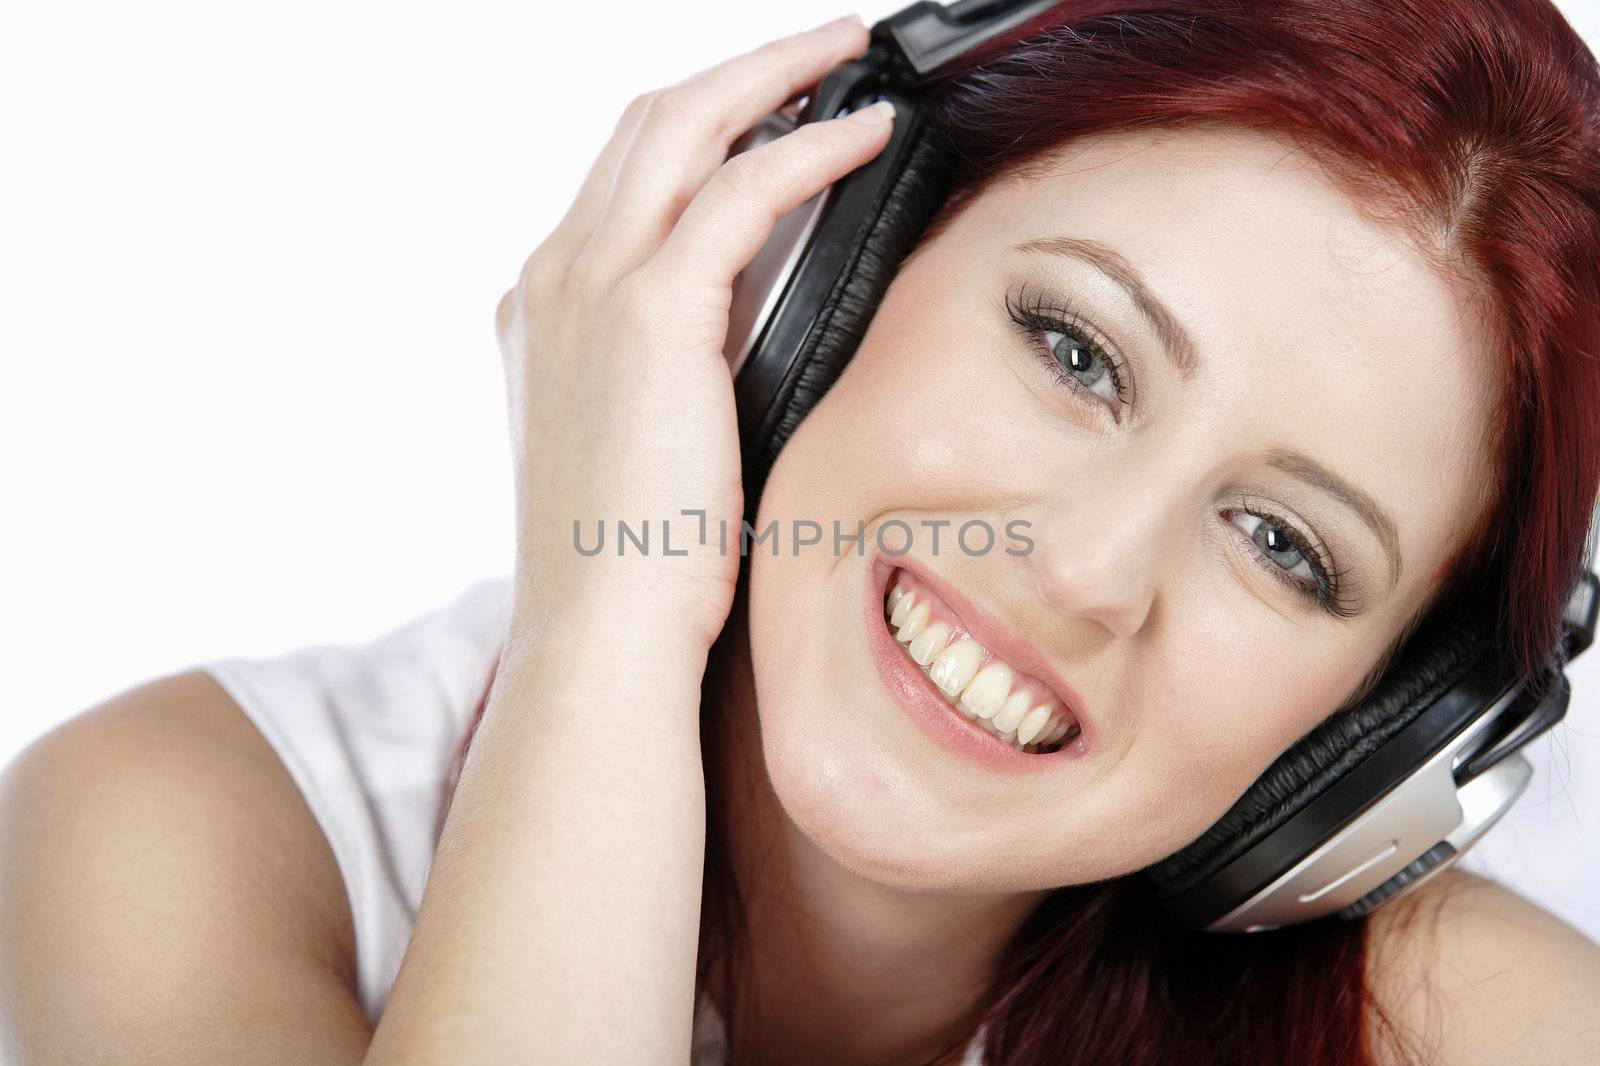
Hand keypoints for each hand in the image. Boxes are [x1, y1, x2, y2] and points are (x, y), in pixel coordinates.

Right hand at [494, 13, 893, 651]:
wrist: (599, 634)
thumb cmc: (634, 560)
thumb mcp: (647, 439)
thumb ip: (680, 363)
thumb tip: (755, 323)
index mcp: (546, 307)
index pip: (627, 175)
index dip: (702, 124)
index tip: (772, 108)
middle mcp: (554, 276)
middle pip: (648, 122)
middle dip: (738, 72)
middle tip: (823, 51)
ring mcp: (589, 285)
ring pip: (683, 124)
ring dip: (774, 74)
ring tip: (846, 56)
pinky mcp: (649, 312)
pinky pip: (742, 188)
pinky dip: (808, 145)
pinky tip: (866, 135)